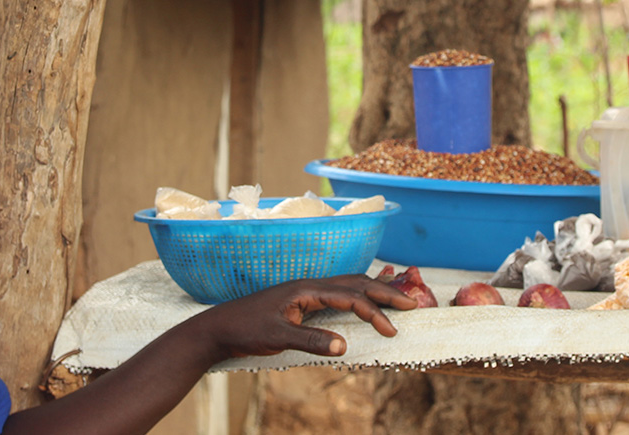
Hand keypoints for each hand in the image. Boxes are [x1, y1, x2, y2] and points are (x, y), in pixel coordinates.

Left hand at [189, 274, 416, 361]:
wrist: (217, 327)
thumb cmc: (245, 330)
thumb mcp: (278, 337)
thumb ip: (311, 340)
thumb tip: (345, 345)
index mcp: (306, 289)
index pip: (350, 295)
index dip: (374, 311)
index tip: (392, 329)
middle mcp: (308, 285)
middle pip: (355, 282)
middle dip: (384, 292)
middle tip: (411, 304)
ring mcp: (305, 292)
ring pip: (347, 285)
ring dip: (372, 291)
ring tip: (395, 299)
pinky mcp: (300, 301)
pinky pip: (337, 294)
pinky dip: (357, 296)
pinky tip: (362, 303)